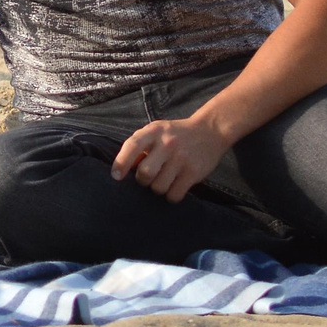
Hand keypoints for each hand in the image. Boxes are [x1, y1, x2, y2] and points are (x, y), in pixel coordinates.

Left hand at [112, 115, 230, 202]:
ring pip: (159, 187)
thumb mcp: (156, 131)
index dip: (121, 163)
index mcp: (154, 131)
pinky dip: (171, 196)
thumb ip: (140, 146)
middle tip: (149, 177)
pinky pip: (174, 194)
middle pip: (145, 173)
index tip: (116, 176)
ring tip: (164, 180)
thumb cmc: (176, 134)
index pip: (132, 146)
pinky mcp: (193, 173)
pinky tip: (174, 187)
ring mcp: (181, 159)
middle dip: (143, 180)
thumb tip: (124, 169)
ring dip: (158, 188)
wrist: (210, 131)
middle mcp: (167, 144)